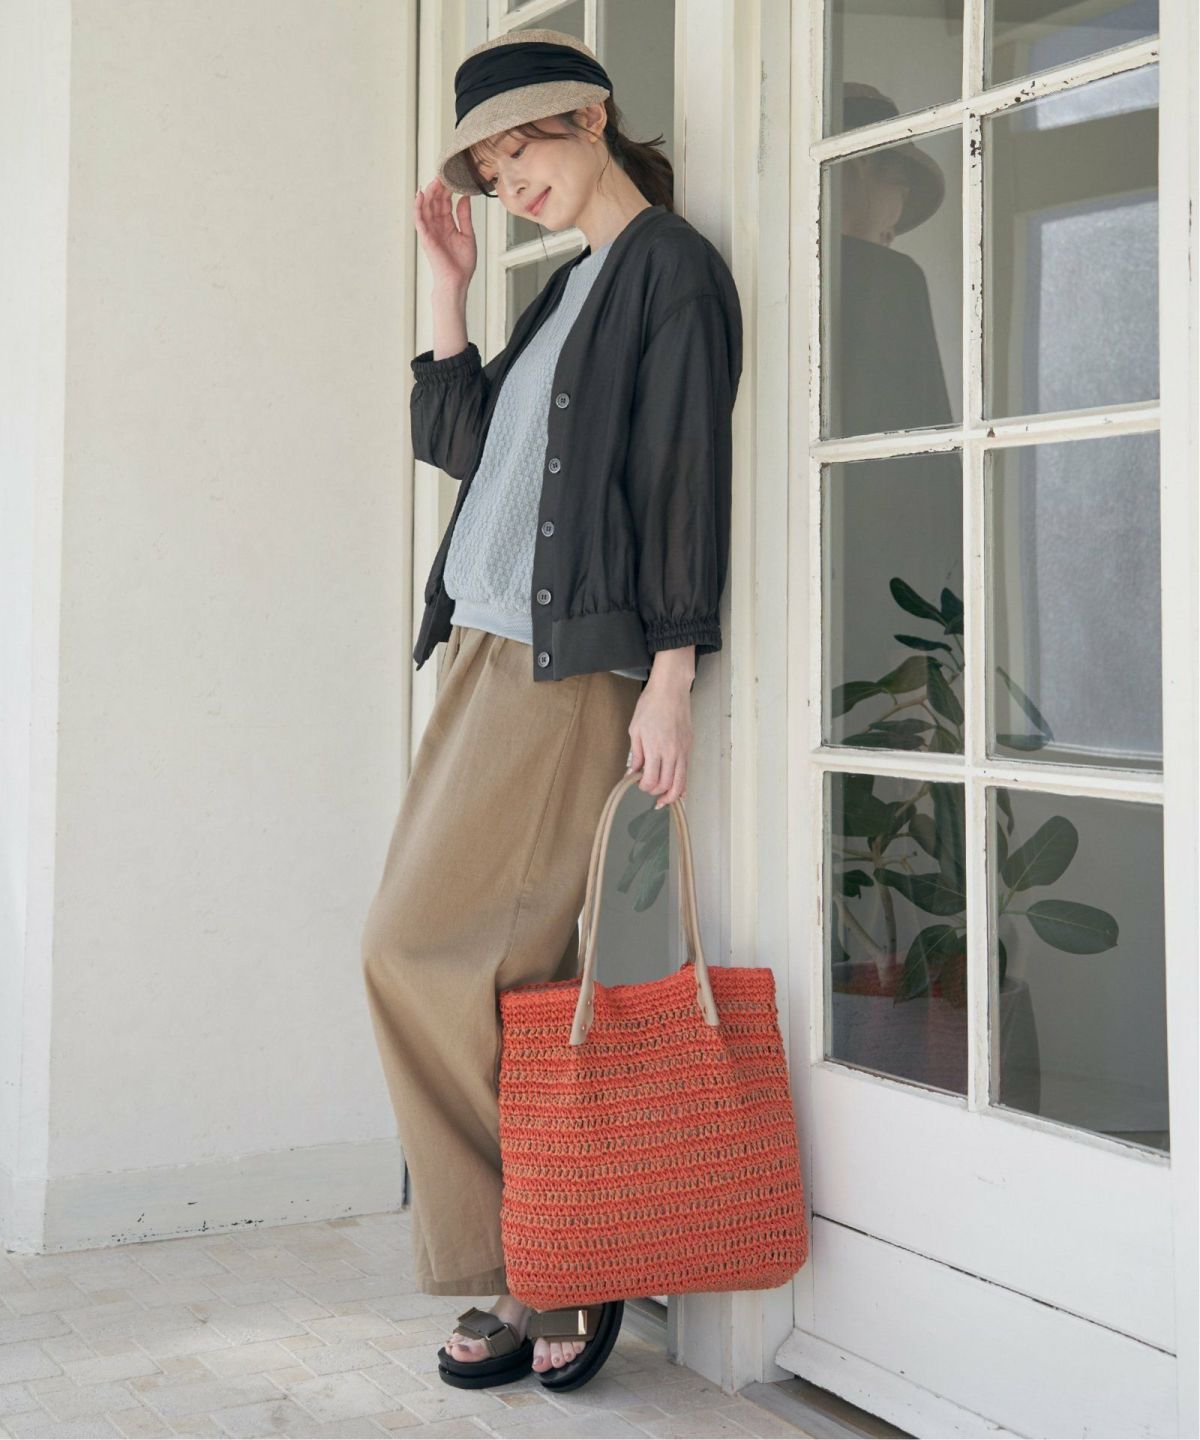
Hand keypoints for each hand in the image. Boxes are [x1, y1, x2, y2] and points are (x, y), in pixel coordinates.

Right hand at [413, 176, 476, 292]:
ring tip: (433, 181)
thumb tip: (464, 198)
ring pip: (426, 207)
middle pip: (434, 202)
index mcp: (447, 224)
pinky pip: (419, 219)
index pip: (445, 202)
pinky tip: (420, 196)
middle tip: (443, 174)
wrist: (457, 281)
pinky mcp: (426, 237)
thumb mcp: (468, 234)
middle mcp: (437, 226)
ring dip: (428, 193)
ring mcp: (430, 231)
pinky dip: (418, 207)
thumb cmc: (462, 263)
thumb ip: (464, 216)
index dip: (447, 190)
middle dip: (438, 188)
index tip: (451, 177)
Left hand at [626, 671, 692, 808]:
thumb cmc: (650, 705)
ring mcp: (683, 750)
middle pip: (667, 785)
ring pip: (681, 782)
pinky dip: (683, 784)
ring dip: (673, 795)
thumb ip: (636, 754)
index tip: (638, 783)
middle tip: (648, 791)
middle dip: (656, 793)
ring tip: (665, 801)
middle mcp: (672, 753)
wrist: (670, 690)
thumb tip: (633, 772)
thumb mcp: (635, 730)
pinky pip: (687, 771)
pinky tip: (678, 791)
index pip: (652, 780)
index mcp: (656, 749)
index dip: (644, 787)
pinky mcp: (689, 746)